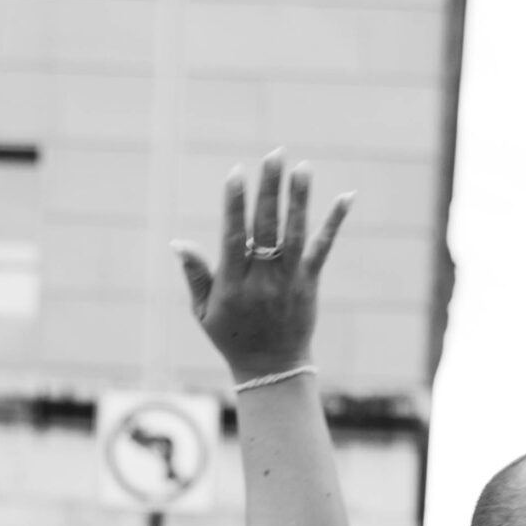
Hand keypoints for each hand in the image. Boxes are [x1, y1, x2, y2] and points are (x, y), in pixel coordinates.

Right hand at [172, 152, 351, 383]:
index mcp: (233, 285)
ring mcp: (288, 281)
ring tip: (302, 167)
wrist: (272, 370)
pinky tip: (347, 196)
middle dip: (269, 190)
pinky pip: (322, 248)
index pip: (234, 238)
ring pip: (294, 235)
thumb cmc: (232, 337)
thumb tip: (178, 243)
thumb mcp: (203, 312)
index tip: (235, 174)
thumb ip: (195, 275)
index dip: (234, 205)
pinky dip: (334, 222)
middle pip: (267, 228)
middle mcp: (262, 281)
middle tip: (274, 155)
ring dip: (299, 199)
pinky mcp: (309, 283)